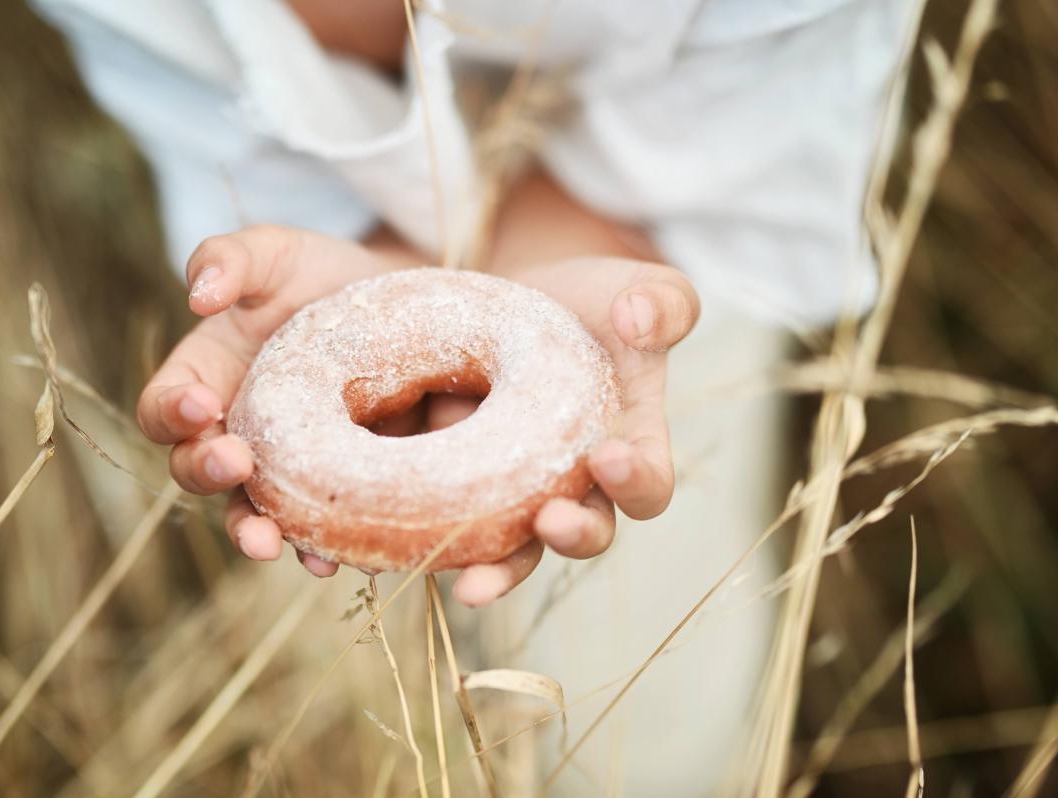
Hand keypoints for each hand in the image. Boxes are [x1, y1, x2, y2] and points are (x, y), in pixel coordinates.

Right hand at [137, 225, 410, 574]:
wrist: (399, 303)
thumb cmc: (321, 275)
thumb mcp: (275, 253)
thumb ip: (230, 259)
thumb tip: (198, 294)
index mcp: (203, 379)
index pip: (164, 408)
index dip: (173, 411)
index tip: (204, 403)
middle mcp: (233, 432)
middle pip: (198, 470)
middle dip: (211, 473)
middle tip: (238, 462)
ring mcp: (282, 466)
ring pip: (251, 514)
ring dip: (256, 533)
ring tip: (271, 544)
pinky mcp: (331, 486)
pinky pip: (315, 527)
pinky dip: (319, 546)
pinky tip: (333, 557)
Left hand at [446, 257, 698, 605]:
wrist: (520, 299)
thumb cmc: (590, 302)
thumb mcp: (634, 288)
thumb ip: (663, 302)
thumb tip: (640, 318)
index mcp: (629, 445)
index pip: (647, 483)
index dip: (636, 481)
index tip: (610, 456)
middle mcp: (574, 483)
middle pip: (585, 532)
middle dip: (571, 534)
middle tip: (551, 521)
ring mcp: (513, 490)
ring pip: (513, 549)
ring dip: (499, 570)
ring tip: (472, 586)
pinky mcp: (455, 482)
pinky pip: (445, 523)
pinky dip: (423, 541)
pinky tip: (395, 550)